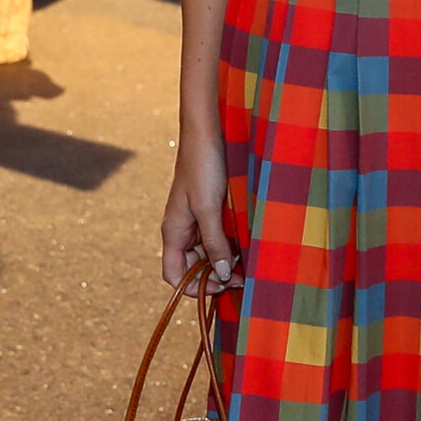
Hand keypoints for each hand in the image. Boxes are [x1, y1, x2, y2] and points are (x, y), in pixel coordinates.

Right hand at [162, 124, 237, 286]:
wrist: (209, 133)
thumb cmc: (202, 166)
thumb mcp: (208, 208)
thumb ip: (214, 243)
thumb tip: (221, 274)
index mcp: (173, 232)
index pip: (174, 275)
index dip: (194, 287)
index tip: (221, 285)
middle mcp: (183, 230)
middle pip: (194, 267)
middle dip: (215, 275)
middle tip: (242, 276)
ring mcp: (197, 220)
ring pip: (209, 253)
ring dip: (225, 261)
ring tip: (247, 261)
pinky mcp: (211, 210)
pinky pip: (219, 236)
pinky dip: (231, 244)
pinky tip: (246, 244)